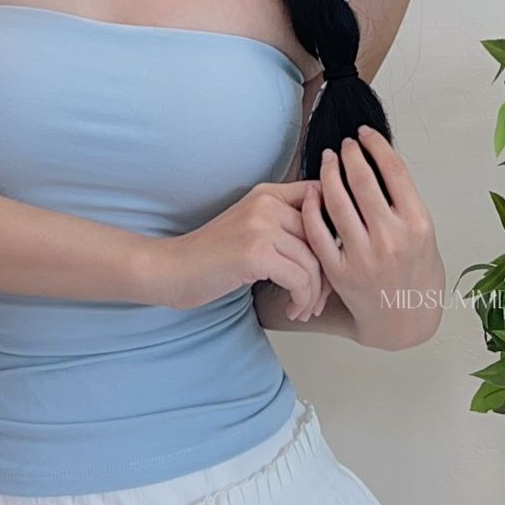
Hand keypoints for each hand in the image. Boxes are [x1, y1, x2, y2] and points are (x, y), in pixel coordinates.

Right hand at [151, 179, 328, 314]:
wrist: (170, 270)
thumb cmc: (209, 258)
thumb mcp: (249, 229)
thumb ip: (282, 226)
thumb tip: (330, 244)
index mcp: (267, 194)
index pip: (321, 200)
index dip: (335, 231)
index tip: (333, 262)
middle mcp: (267, 203)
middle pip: (323, 236)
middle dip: (328, 274)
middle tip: (318, 299)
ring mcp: (261, 226)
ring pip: (314, 262)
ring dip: (314, 294)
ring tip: (303, 310)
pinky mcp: (256, 253)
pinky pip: (300, 279)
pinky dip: (301, 300)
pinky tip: (293, 310)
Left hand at [299, 126, 443, 348]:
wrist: (405, 319)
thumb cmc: (417, 274)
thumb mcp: (424, 235)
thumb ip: (403, 202)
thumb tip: (377, 162)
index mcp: (417, 223)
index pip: (393, 170)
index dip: (375, 145)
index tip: (364, 134)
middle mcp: (391, 238)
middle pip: (362, 180)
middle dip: (349, 154)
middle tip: (342, 144)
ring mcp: (363, 256)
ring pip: (337, 201)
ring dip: (329, 173)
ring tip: (327, 161)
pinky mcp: (340, 272)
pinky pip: (318, 232)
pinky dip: (312, 207)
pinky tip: (312, 192)